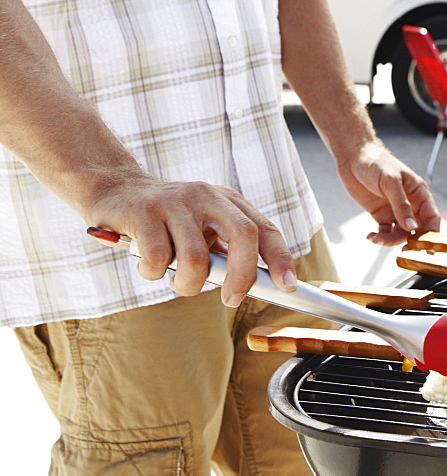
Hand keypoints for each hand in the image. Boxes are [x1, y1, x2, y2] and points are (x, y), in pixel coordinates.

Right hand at [87, 174, 295, 306]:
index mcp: (228, 201)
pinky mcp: (144, 212)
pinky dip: (153, 274)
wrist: (116, 189)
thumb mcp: (204, 228)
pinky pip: (157, 259)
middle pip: (243, 236)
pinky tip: (148, 266)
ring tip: (178, 282)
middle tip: (231, 300)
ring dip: (188, 284)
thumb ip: (226, 251)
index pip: (264, 229)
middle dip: (242, 277)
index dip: (279, 258)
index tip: (288, 286)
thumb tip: (253, 286)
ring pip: (196, 259)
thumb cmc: (168, 221)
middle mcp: (207, 196)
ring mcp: (176, 202)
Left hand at [336, 141, 439, 245]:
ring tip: (377, 239)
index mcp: (419, 194)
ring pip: (400, 234)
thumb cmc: (376, 162)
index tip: (428, 248)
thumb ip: (401, 205)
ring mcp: (396, 211)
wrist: (353, 157)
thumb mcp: (391, 182)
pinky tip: (371, 236)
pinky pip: (385, 232)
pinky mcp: (381, 215)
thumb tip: (411, 227)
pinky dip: (380, 238)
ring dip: (391, 241)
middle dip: (412, 242)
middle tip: (404, 252)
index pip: (432, 218)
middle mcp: (410, 205)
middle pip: (417, 230)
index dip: (432, 233)